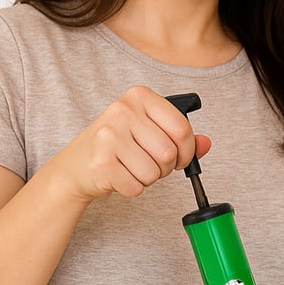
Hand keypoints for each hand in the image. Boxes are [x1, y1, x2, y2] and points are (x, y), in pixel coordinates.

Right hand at [49, 85, 210, 202]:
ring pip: (154, 173)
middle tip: (148, 163)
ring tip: (131, 167)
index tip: (180, 158)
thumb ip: (181, 137)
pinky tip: (119, 176)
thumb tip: (206, 144)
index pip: (182, 128)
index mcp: (139, 96)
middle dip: (165, 168)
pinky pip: (136, 187)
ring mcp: (108, 136)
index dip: (187, 151)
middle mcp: (122, 110)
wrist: (77, 165)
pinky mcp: (100, 164)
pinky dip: (132, 189)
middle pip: (169, 154)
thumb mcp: (150, 131)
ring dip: (148, 179)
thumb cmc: (118, 146)